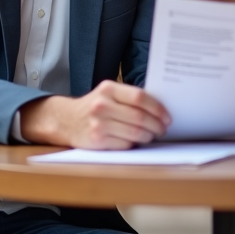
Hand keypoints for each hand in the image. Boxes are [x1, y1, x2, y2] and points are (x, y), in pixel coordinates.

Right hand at [19, 80, 170, 149]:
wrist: (67, 120)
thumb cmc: (96, 106)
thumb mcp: (109, 94)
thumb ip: (130, 98)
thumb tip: (160, 108)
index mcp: (108, 88)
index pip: (140, 98)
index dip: (158, 109)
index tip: (167, 117)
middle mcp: (102, 104)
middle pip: (140, 117)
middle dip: (157, 125)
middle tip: (163, 129)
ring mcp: (98, 123)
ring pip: (135, 133)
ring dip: (148, 136)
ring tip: (152, 135)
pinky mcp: (96, 140)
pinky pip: (125, 144)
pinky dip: (134, 144)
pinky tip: (135, 141)